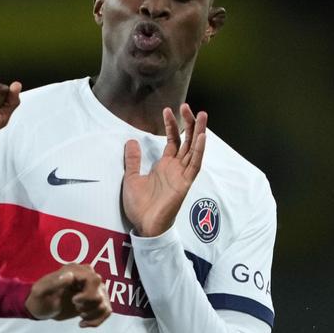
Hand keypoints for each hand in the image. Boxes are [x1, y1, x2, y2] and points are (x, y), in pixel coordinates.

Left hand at [25, 264, 110, 326]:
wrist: (41, 307)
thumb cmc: (39, 297)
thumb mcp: (41, 291)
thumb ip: (54, 283)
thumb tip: (70, 276)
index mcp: (75, 271)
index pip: (94, 279)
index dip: (87, 294)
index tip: (74, 301)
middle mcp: (88, 278)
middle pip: (101, 293)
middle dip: (88, 305)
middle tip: (75, 306)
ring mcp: (93, 289)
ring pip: (104, 304)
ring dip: (92, 314)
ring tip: (79, 314)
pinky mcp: (95, 301)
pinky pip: (106, 311)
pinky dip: (96, 321)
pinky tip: (82, 323)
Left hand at [120, 104, 207, 236]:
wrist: (144, 226)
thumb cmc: (140, 206)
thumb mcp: (131, 178)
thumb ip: (133, 160)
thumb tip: (131, 141)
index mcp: (165, 165)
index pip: (173, 140)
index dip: (172, 125)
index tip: (167, 110)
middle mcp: (176, 168)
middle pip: (187, 140)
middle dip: (188, 123)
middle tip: (187, 106)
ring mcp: (182, 175)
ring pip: (194, 149)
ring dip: (199, 132)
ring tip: (202, 115)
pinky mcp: (185, 184)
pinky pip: (194, 165)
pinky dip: (198, 151)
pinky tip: (201, 137)